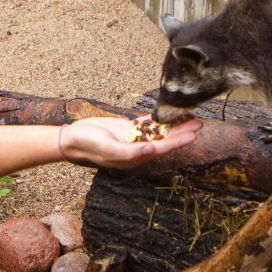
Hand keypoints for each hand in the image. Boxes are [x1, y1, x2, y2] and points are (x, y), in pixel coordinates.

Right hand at [59, 116, 201, 168]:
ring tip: (189, 117)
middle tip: (199, 123)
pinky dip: (159, 119)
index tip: (193, 134)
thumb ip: (130, 152)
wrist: (73, 138)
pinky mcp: (128, 129)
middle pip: (165, 140)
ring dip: (173, 124)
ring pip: (158, 131)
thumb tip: (152, 150)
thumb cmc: (89, 146)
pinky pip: (146, 123)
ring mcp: (134, 138)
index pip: (162, 149)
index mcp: (135, 157)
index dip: (178, 141)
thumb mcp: (109, 150)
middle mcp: (138, 149)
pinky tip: (169, 114)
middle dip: (181, 132)